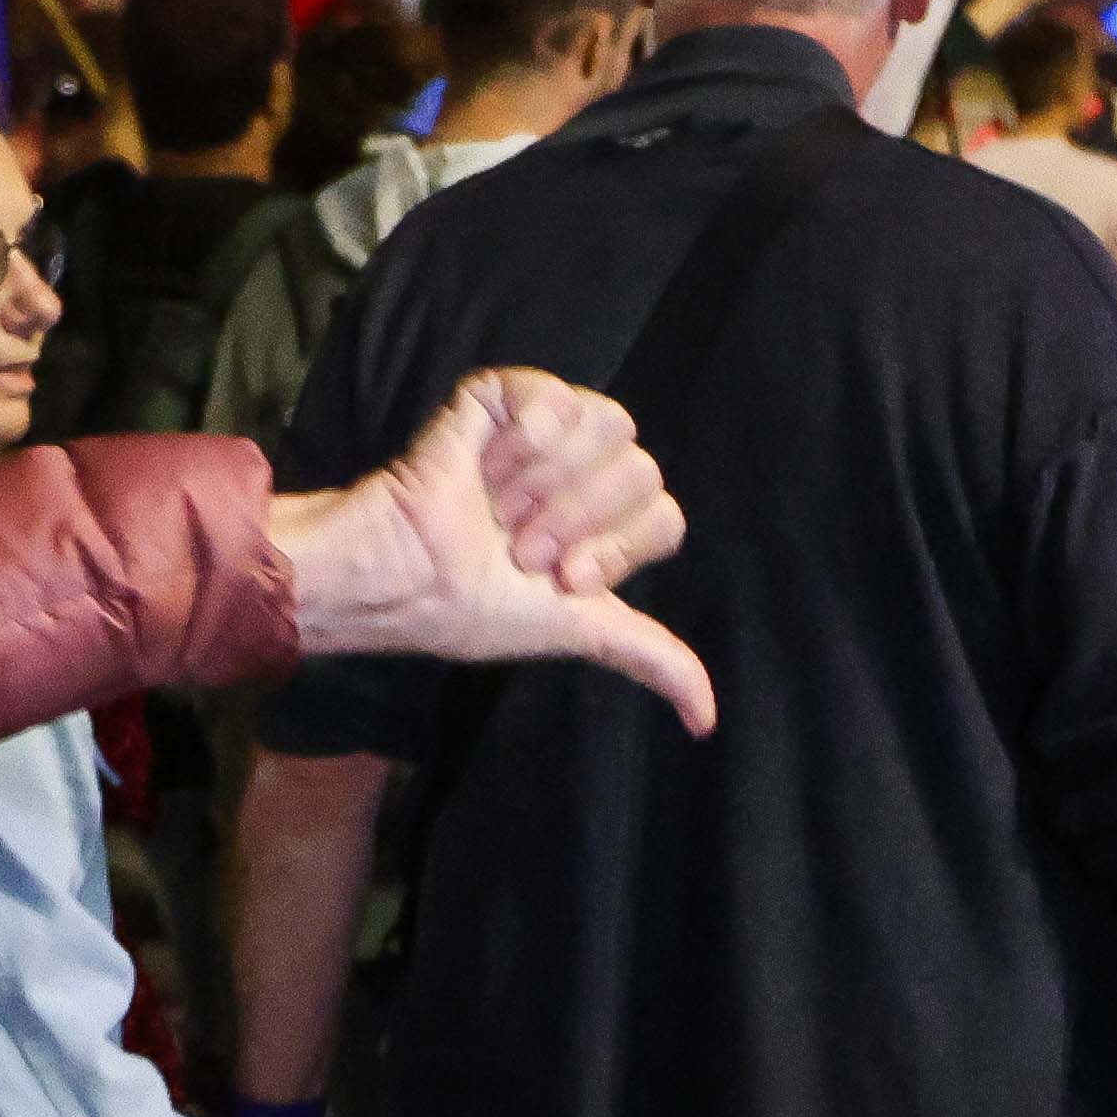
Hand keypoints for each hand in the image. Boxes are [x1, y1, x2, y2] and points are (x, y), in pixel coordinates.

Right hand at [259, 369, 719, 730]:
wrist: (408, 576)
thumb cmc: (477, 607)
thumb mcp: (582, 633)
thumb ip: (651, 657)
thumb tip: (707, 722)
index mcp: (610, 522)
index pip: (664, 517)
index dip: (618, 548)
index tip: (561, 579)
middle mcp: (588, 472)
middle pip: (642, 470)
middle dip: (579, 519)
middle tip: (521, 547)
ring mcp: (551, 428)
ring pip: (610, 425)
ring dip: (551, 483)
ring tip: (500, 510)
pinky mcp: (507, 394)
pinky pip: (554, 394)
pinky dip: (529, 436)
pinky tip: (490, 466)